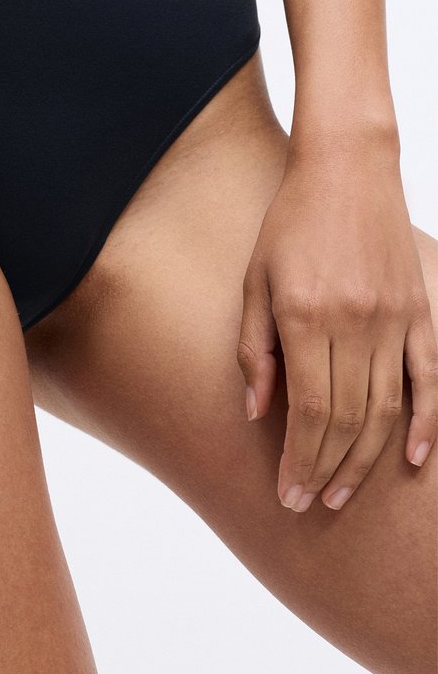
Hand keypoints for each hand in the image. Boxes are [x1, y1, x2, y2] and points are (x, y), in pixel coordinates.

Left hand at [237, 142, 436, 510]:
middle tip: (310, 505)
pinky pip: (429, 378)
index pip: (310, 413)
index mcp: (306, 317)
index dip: (300, 461)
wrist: (347, 168)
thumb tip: (258, 413)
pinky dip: (424, 421)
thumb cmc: (288, 222)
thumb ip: (253, 348)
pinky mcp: (420, 311)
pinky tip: (412, 458)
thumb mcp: (254, 280)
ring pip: (386, 409)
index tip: (288, 495)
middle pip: (348, 420)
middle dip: (327, 470)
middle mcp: (355, 323)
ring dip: (365, 459)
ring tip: (344, 493)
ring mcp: (394, 318)